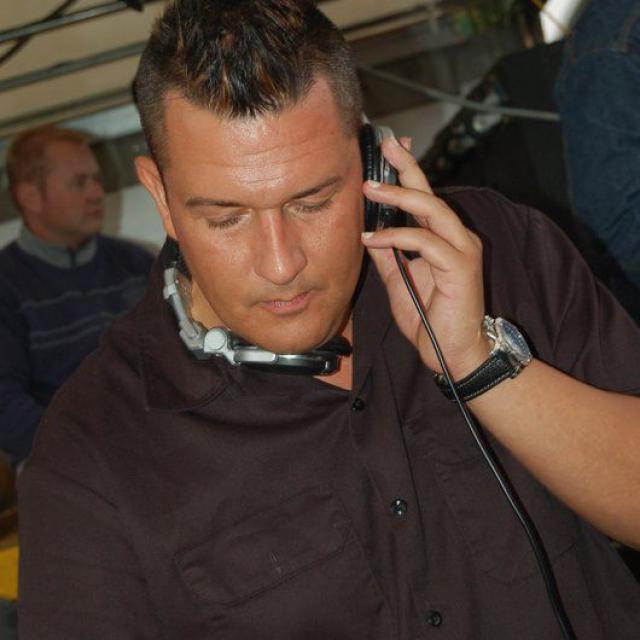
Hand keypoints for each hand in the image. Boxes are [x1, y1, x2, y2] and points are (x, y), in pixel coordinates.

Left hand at [361, 135, 488, 378]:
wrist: (451, 353)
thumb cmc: (429, 319)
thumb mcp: (398, 280)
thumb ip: (387, 255)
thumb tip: (368, 232)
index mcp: (443, 239)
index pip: (424, 197)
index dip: (409, 172)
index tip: (391, 148)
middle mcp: (457, 238)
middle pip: (430, 194)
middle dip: (407, 167)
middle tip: (386, 146)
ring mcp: (462, 250)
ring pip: (432, 210)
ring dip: (399, 197)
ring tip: (370, 188)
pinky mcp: (460, 267)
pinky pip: (424, 242)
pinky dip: (396, 238)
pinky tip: (372, 238)